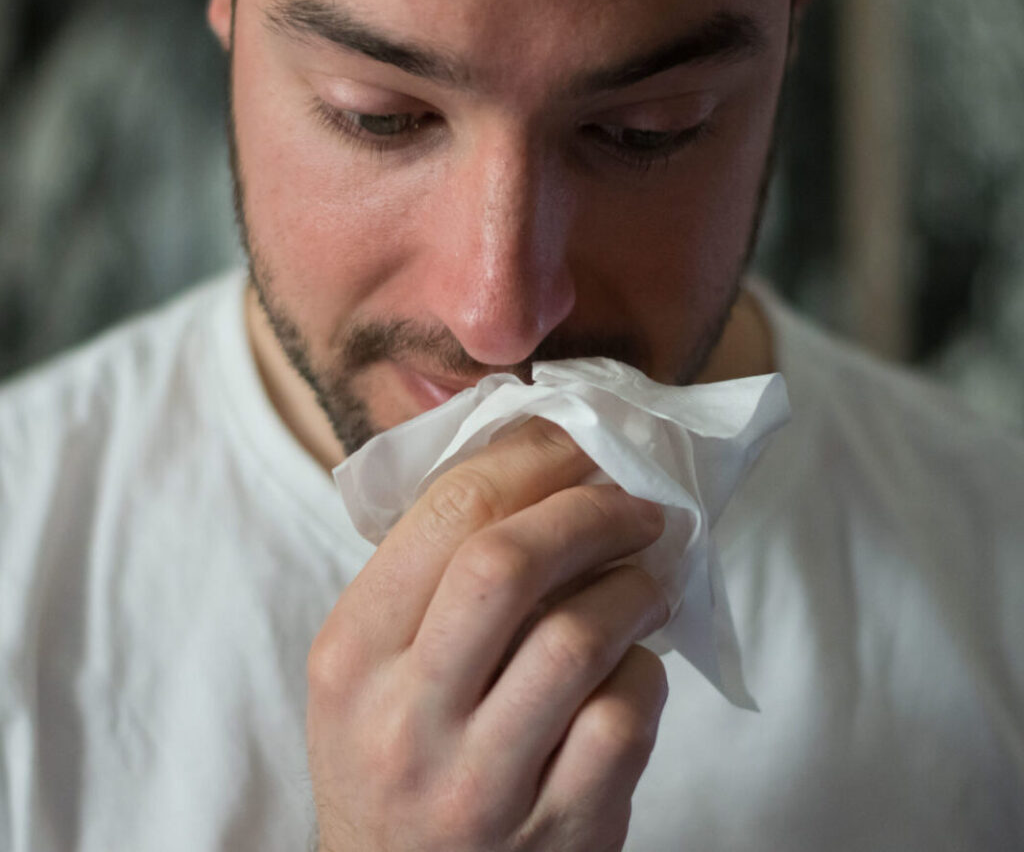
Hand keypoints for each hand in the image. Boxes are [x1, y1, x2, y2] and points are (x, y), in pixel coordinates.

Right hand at [307, 417, 671, 851]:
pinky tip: (633, 667)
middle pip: (508, 563)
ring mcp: (479, 783)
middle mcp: (404, 718)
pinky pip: (624, 719)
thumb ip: (432, 575)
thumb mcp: (370, 667)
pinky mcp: (555, 832)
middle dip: (590, 512)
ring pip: (578, 639)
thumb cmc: (394, 757)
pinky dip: (645, 674)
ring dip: (632, 590)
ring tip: (647, 580)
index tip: (580, 442)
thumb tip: (540, 466)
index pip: (447, 512)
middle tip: (636, 504)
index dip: (532, 458)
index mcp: (352, 653)